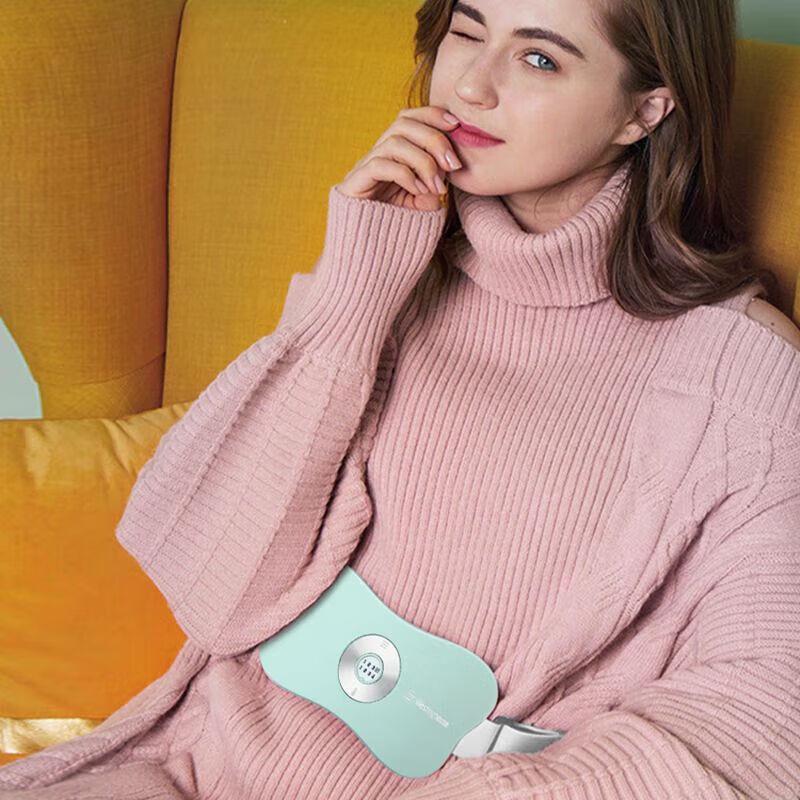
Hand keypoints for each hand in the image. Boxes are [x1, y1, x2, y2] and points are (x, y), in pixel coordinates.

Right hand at [337, 105, 462, 210]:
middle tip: (453, 165)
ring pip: (394, 142)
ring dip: (424, 162)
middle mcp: (378, 153)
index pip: (409, 118)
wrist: (363, 243)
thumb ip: (431, 193)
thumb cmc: (391, 221)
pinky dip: (405, 175)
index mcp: (393, 152)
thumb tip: (440, 187)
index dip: (432, 115)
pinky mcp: (357, 181)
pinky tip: (418, 191)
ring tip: (437, 187)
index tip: (456, 125)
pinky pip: (380, 165)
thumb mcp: (419, 205)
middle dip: (434, 140)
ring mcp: (365, 166)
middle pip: (403, 124)